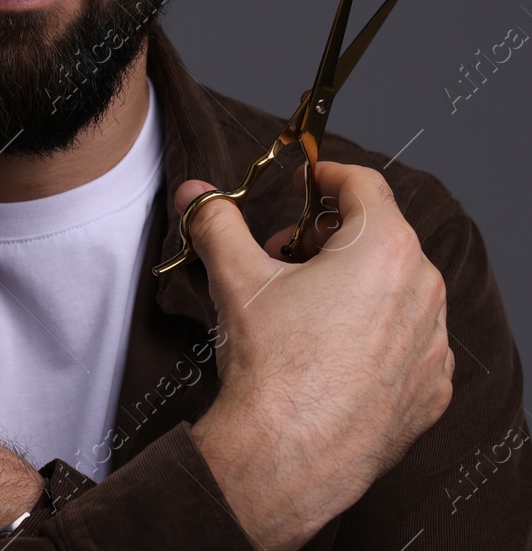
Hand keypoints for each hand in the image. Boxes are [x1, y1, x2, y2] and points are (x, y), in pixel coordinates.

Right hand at [182, 160, 453, 550]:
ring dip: (355, 286)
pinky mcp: (432, 388)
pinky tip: (331, 352)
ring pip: (397, 291)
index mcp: (384, 250)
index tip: (307, 183)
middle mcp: (423, 291)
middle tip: (285, 256)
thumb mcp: (235, 278)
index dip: (328, 176)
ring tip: (305, 308)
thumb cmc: (272, 364)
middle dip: (330, 238)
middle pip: (381, 238)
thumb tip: (196, 194)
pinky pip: (407, 343)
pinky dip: (375, 335)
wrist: (288, 453)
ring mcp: (432, 344)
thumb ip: (217, 224)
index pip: (364, 186)